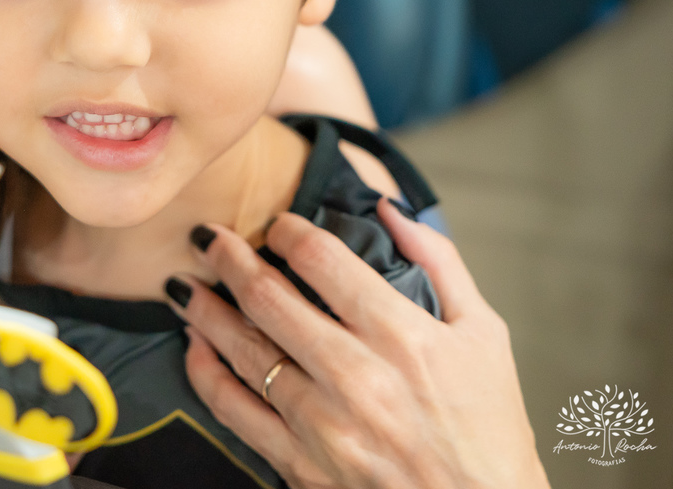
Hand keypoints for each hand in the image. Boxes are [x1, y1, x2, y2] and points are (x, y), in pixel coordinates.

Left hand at [168, 200, 549, 488]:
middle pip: (268, 297)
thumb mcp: (485, 334)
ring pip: (242, 349)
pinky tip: (193, 346)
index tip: (278, 224)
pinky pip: (235, 410)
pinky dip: (205, 374)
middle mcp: (356, 376)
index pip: (323, 260)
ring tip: (184, 283)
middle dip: (229, 257)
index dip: (289, 231)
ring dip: (204, 310)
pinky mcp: (301, 464)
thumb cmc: (489, 428)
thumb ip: (440, 261)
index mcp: (403, 336)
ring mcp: (323, 424)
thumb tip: (388, 209)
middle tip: (208, 237)